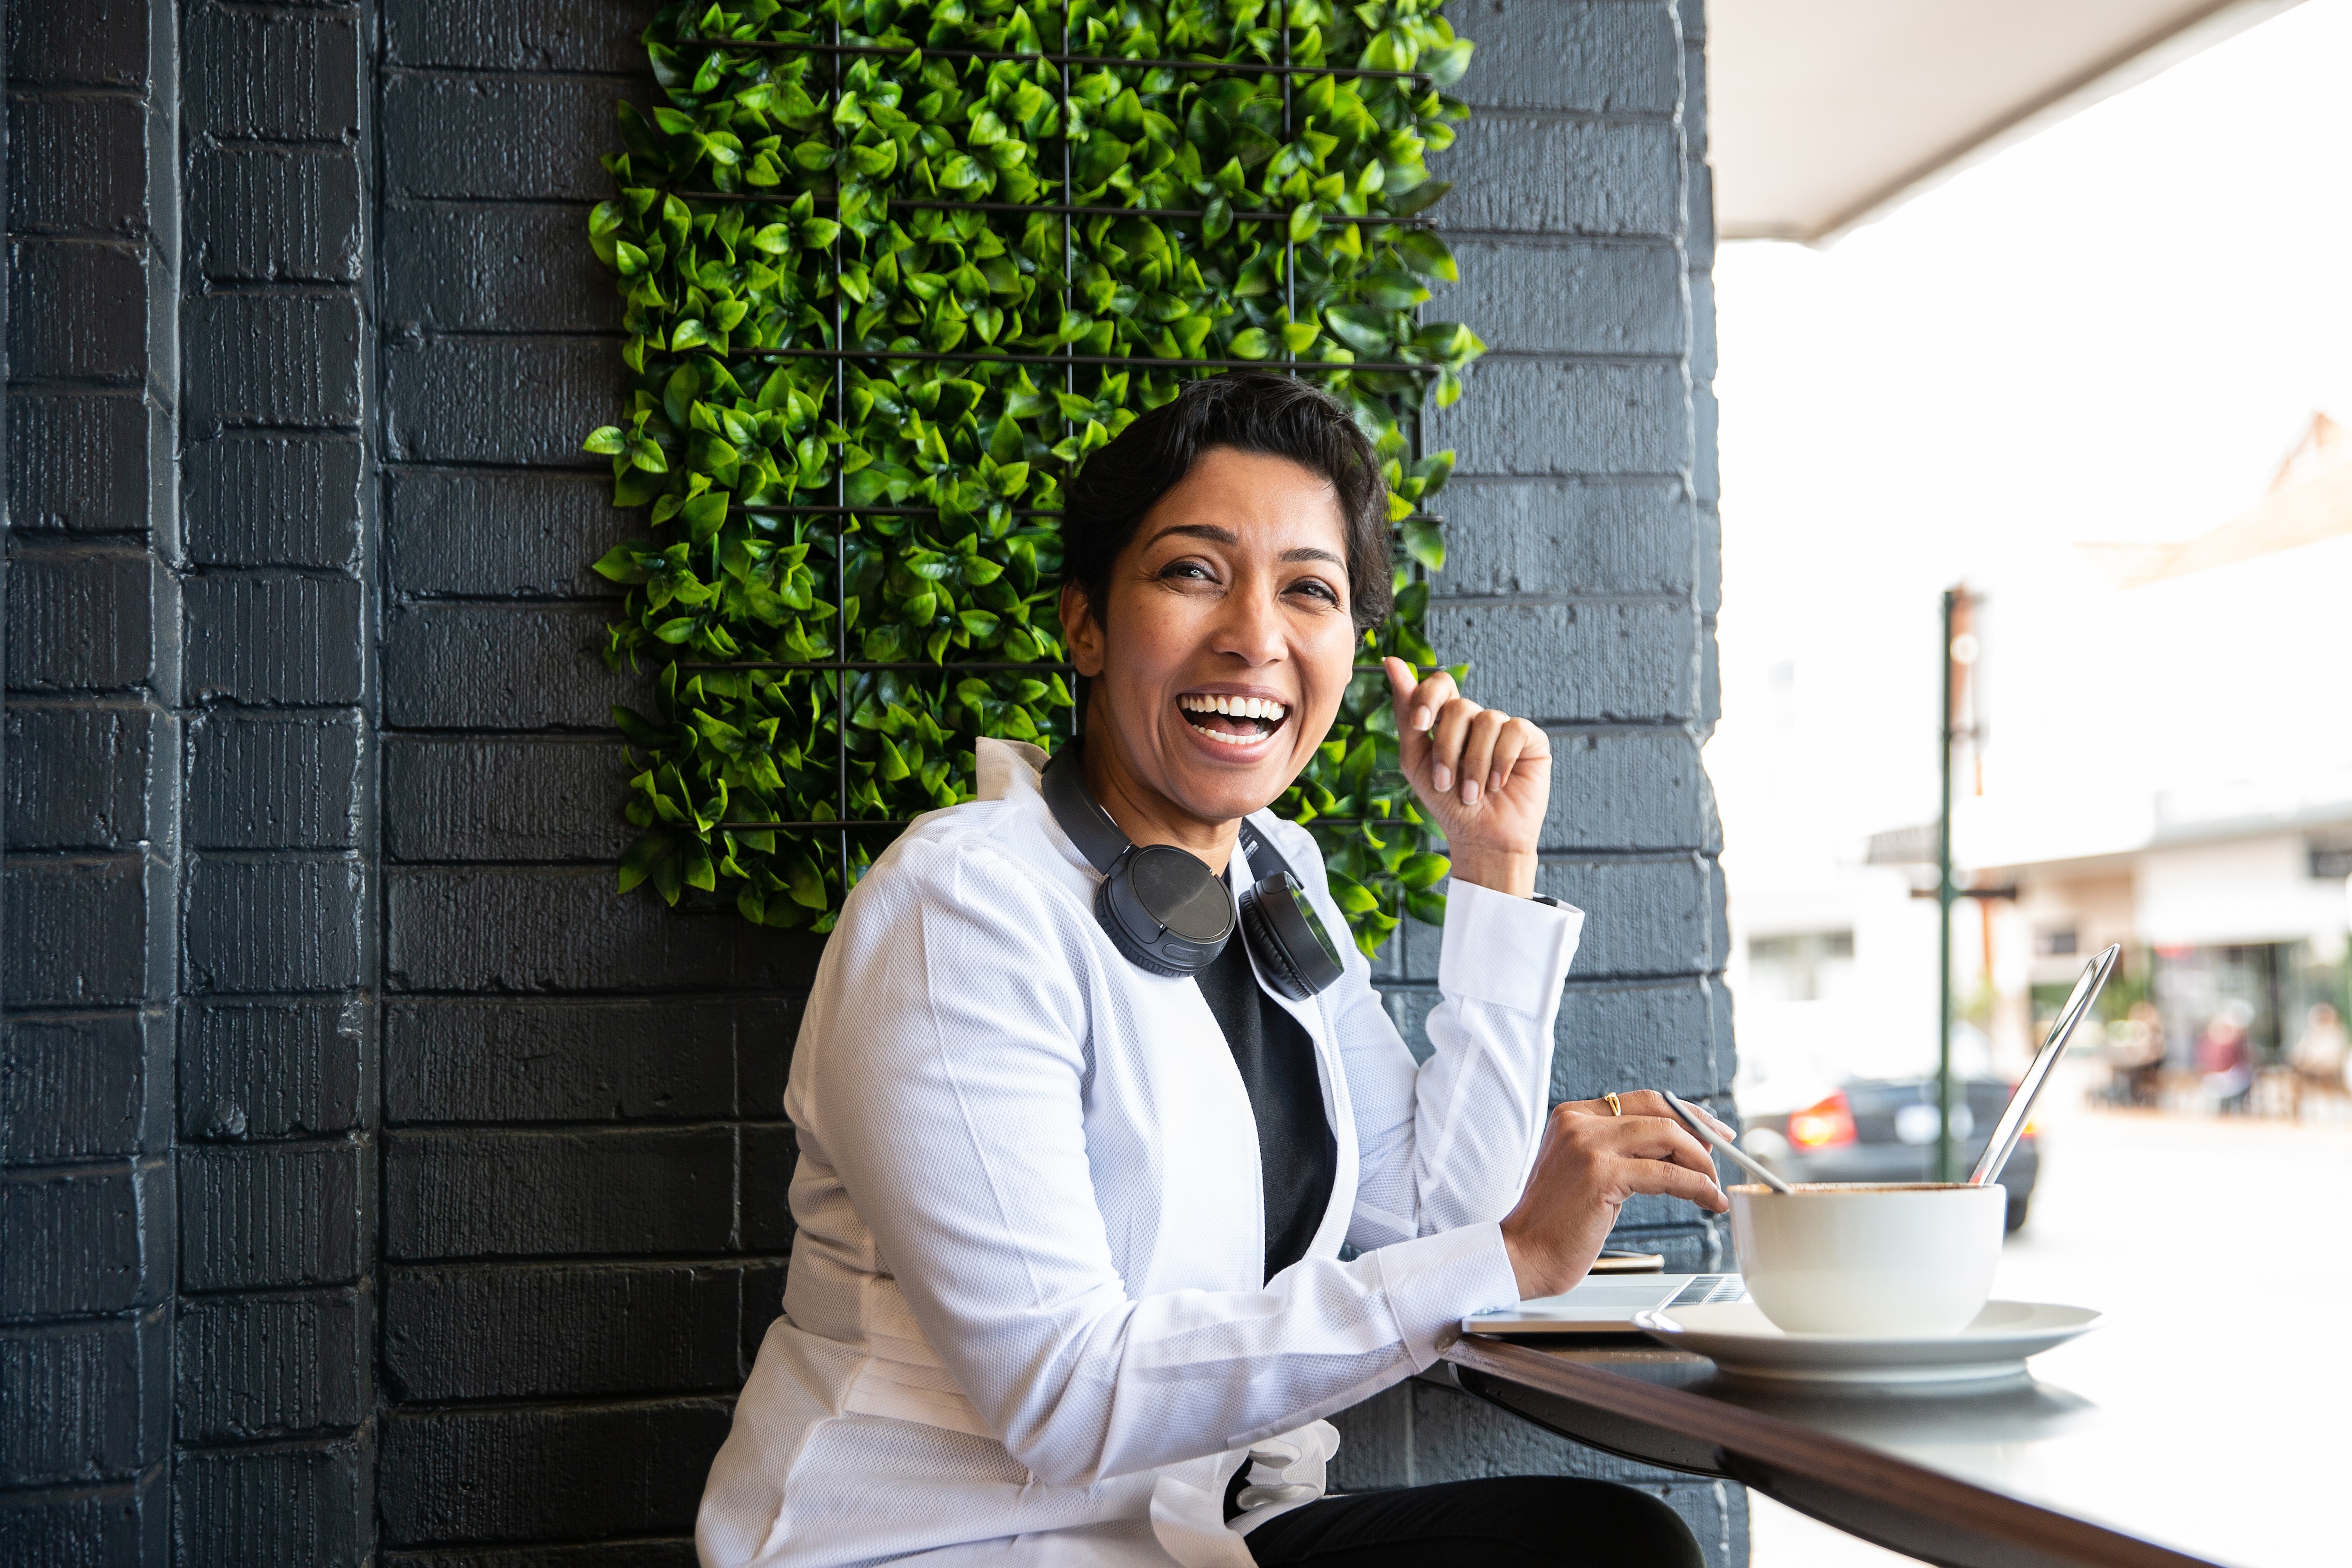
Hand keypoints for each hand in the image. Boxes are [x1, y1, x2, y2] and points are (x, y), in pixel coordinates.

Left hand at [1384, 656, 1549, 896]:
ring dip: (1473, 764)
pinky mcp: (1532, 740)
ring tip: (1473, 794)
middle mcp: (1478, 719)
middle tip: (1446, 783)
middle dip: (1447, 748)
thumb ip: (1406, 714)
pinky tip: (1497, 784)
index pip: (1440, 685)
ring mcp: (1505, 728)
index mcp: (1448, 720)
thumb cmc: (1447, 801)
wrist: (1480, 837)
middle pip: (1459, 706)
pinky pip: (1514, 730)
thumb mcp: (1416, 759)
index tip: (1419, 724)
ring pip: (1487, 720)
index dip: (1428, 697)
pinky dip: (1500, 760)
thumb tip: (1390, 661)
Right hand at [1498, 1091, 1732, 1299]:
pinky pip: (1666, 1173)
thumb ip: (1619, 1152)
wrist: (1523, 1254)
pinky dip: (1696, 1186)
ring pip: (1666, 1137)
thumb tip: (1672, 1149)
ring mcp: (1588, 1145)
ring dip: (1701, 1162)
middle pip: (1658, 1112)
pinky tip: (1708, 1200)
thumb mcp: (1587, 1173)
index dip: (1683, 1112)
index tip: (1709, 1128)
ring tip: (1713, 1186)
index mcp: (1572, 1116)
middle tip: (1723, 1150)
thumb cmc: (1556, 1224)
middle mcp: (1578, 1122)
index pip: (1641, 1100)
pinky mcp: (1600, 1174)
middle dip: (1700, 1130)